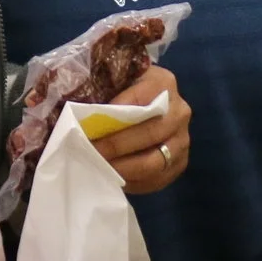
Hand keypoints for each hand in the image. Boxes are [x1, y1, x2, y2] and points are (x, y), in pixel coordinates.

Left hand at [90, 64, 190, 193]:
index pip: (137, 101)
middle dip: (115, 146)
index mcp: (163, 83)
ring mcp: (183, 139)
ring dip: (123, 168)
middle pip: (148, 134)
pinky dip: (133, 182)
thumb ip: (103, 87)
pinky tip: (113, 178)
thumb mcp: (117, 78)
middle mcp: (180, 111)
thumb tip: (78, 112)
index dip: (111, 117)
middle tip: (90, 152)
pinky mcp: (180, 162)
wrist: (151, 102)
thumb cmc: (125, 89)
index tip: (87, 129)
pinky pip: (157, 179)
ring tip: (99, 168)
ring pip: (154, 162)